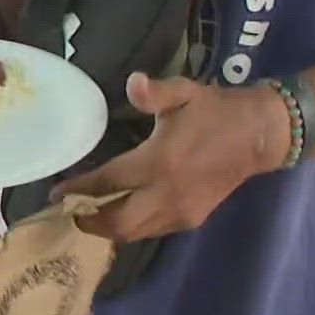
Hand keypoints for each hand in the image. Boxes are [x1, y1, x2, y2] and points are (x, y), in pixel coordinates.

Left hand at [54, 74, 287, 241]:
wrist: (259, 135)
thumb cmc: (216, 110)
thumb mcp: (184, 92)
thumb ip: (155, 92)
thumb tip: (133, 82)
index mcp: (160, 162)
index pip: (110, 182)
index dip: (79, 188)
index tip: (55, 193)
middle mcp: (167, 194)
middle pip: (119, 222)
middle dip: (90, 221)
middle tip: (69, 210)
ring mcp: (181, 211)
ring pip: (136, 233)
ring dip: (109, 228)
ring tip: (89, 214)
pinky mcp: (192, 219)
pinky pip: (153, 231)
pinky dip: (132, 227)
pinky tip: (122, 212)